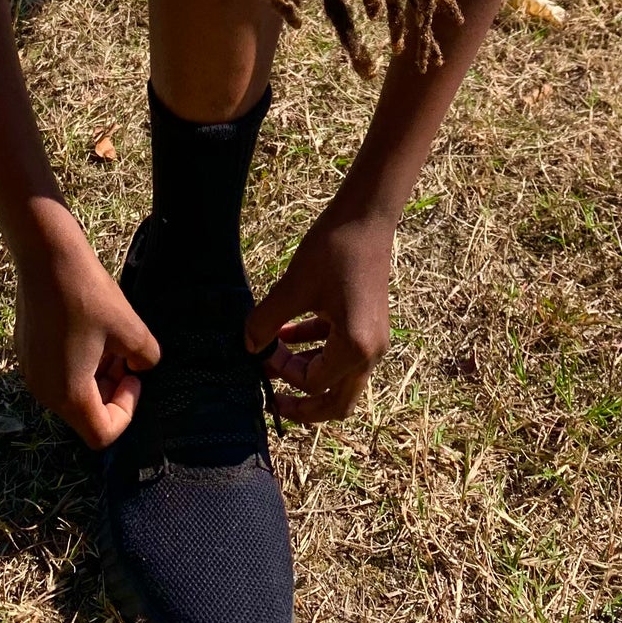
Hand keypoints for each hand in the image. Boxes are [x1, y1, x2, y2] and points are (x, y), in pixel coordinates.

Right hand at [14, 211, 159, 448]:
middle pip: (85, 413)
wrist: (46, 256)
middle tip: (127, 355)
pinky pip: (57, 371)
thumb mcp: (130, 328)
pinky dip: (79, 361)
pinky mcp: (26, 350)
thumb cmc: (87, 295)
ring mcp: (31, 370)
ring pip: (72, 390)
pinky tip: (90, 327)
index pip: (101, 434)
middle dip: (112, 390)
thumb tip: (141, 366)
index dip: (127, 410)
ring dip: (97, 374)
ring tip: (112, 337)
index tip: (134, 376)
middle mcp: (43, 391)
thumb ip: (145, 358)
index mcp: (67, 395)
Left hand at [244, 206, 394, 424]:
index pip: (313, 384)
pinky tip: (288, 333)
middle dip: (303, 406)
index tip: (261, 350)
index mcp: (355, 348)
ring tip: (273, 357)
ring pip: (339, 378)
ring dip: (307, 373)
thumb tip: (248, 346)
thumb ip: (267, 321)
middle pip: (337, 402)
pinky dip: (316, 350)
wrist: (366, 216)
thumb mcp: (294, 287)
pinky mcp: (369, 325)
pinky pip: (342, 352)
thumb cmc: (334, 249)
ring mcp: (373, 340)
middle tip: (273, 404)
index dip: (282, 372)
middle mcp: (371, 352)